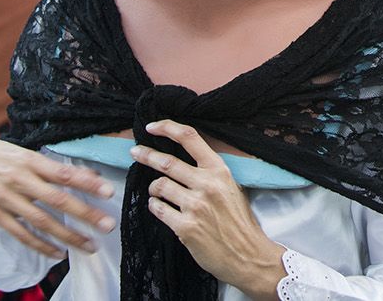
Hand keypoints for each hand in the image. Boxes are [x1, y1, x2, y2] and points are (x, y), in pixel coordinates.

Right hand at [0, 133, 115, 259]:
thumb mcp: (23, 152)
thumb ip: (51, 166)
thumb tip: (87, 174)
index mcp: (29, 161)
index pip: (64, 173)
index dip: (87, 183)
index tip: (108, 191)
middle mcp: (19, 180)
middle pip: (57, 200)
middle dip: (85, 214)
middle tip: (107, 224)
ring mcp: (6, 199)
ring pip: (42, 222)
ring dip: (68, 236)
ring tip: (89, 245)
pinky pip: (21, 234)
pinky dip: (41, 246)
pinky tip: (59, 253)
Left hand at [136, 120, 285, 298]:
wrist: (248, 255)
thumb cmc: (239, 221)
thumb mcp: (231, 187)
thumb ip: (209, 172)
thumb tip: (183, 159)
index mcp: (219, 170)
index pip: (190, 138)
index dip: (167, 128)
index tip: (152, 127)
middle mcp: (207, 184)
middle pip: (167, 162)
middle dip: (146, 155)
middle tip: (135, 152)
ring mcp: (195, 206)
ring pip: (159, 186)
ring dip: (154, 188)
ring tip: (157, 192)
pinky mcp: (185, 227)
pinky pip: (158, 209)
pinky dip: (155, 206)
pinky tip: (159, 207)